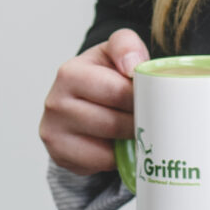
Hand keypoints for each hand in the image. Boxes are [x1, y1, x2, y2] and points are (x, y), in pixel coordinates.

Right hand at [39, 27, 148, 176]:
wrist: (76, 102)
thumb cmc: (101, 77)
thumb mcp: (113, 52)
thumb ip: (126, 46)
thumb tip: (132, 66)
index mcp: (70, 73)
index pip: (119, 92)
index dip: (144, 99)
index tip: (155, 100)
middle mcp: (55, 102)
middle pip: (115, 123)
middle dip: (138, 123)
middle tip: (152, 120)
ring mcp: (54, 131)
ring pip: (109, 146)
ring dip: (129, 141)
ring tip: (137, 130)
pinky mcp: (59, 155)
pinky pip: (101, 163)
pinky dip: (116, 157)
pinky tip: (118, 144)